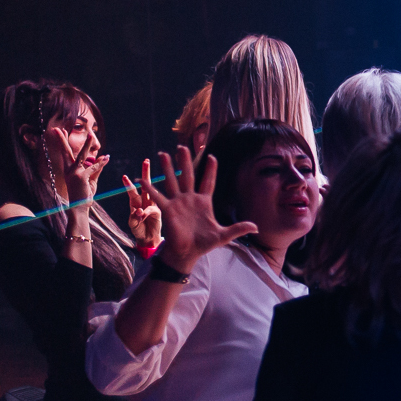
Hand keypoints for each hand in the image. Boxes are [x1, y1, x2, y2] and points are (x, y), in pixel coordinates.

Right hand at [47, 125, 107, 202]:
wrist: (80, 207)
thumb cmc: (84, 194)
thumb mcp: (91, 180)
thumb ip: (95, 169)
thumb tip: (102, 158)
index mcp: (68, 170)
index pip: (65, 154)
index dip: (62, 142)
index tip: (61, 131)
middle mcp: (69, 170)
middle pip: (65, 152)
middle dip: (62, 139)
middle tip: (58, 128)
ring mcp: (74, 173)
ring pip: (81, 156)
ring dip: (87, 145)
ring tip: (91, 135)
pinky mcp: (81, 177)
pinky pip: (94, 168)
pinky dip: (101, 163)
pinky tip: (107, 158)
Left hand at [123, 173, 161, 247]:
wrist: (149, 240)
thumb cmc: (139, 230)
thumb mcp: (133, 224)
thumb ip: (134, 217)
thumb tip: (139, 211)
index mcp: (136, 204)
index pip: (132, 191)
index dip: (129, 184)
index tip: (124, 176)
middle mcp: (145, 202)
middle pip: (146, 185)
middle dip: (146, 172)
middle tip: (146, 161)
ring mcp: (153, 205)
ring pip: (152, 191)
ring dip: (150, 180)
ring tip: (150, 168)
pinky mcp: (159, 212)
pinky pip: (151, 209)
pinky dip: (145, 211)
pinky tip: (141, 214)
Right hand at [126, 150, 256, 274]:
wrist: (188, 253)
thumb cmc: (204, 243)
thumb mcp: (224, 235)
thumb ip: (238, 228)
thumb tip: (256, 228)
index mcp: (204, 202)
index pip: (208, 182)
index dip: (210, 170)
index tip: (212, 156)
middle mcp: (190, 199)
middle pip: (188, 176)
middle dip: (185, 161)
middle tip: (182, 147)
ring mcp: (178, 203)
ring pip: (173, 181)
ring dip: (168, 168)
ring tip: (163, 154)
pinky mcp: (168, 210)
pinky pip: (159, 197)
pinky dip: (151, 189)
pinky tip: (144, 180)